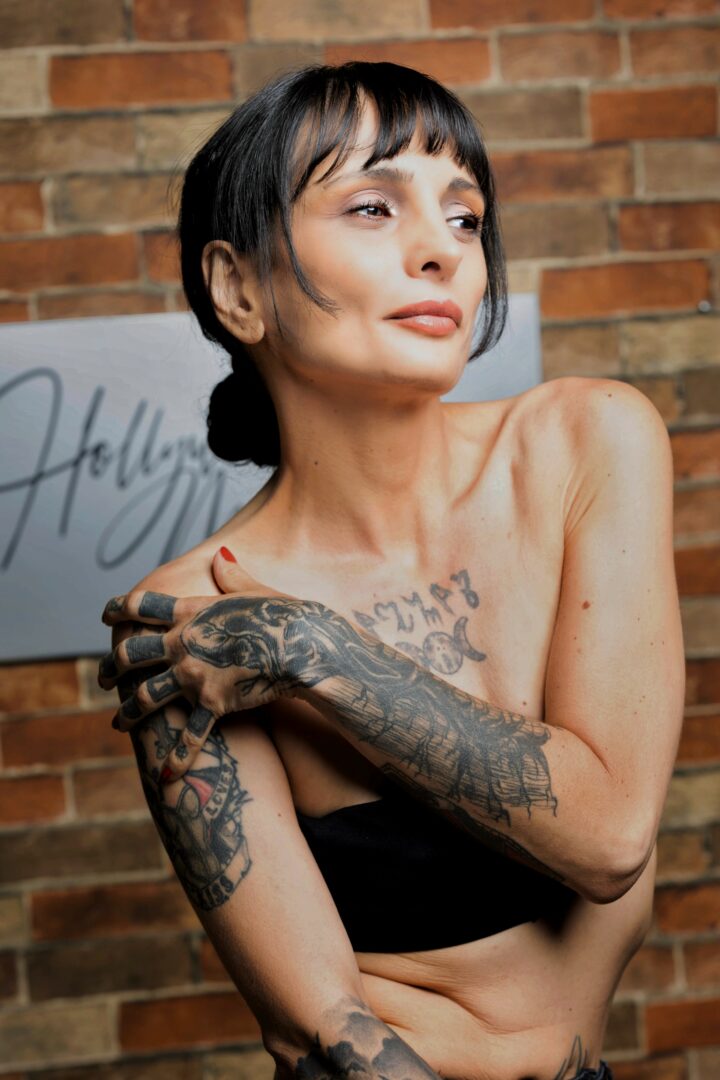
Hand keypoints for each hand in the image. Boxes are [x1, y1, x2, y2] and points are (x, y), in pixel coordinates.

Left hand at [98, 548, 305, 776]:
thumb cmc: (283, 613)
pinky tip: (166, 778)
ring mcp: (194, 676)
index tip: (106, 614)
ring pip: (145, 697)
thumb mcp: (254, 589)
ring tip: (118, 723)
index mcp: (189, 612)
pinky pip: (191, 735)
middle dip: (113, 666)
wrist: (303, 644)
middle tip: (105, 676)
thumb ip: (232, 576)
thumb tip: (220, 556)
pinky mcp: (214, 703)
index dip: (118, 607)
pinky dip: (178, 758)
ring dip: (128, 711)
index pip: (141, 606)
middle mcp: (183, 644)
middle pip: (131, 654)